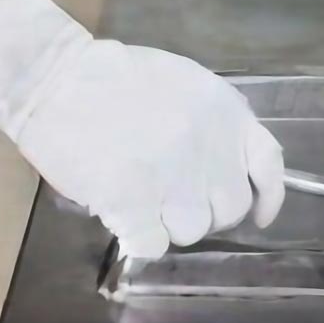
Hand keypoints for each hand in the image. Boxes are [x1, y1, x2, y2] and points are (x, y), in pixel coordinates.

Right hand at [0, 0, 283, 258]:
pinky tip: (121, 212)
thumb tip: (224, 163)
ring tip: (140, 199)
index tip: (260, 216)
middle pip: (230, 207)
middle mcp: (208, 145)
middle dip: (206, 210)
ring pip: (192, 231)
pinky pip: (152, 245)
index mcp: (223, 110)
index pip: (268, 163)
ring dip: (168, 223)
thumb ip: (213, 121)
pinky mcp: (134, 202)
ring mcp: (173, 177)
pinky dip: (137, 237)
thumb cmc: (113, 77)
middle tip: (172, 198)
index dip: (268, 197)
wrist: (55, 78)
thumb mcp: (183, 81)